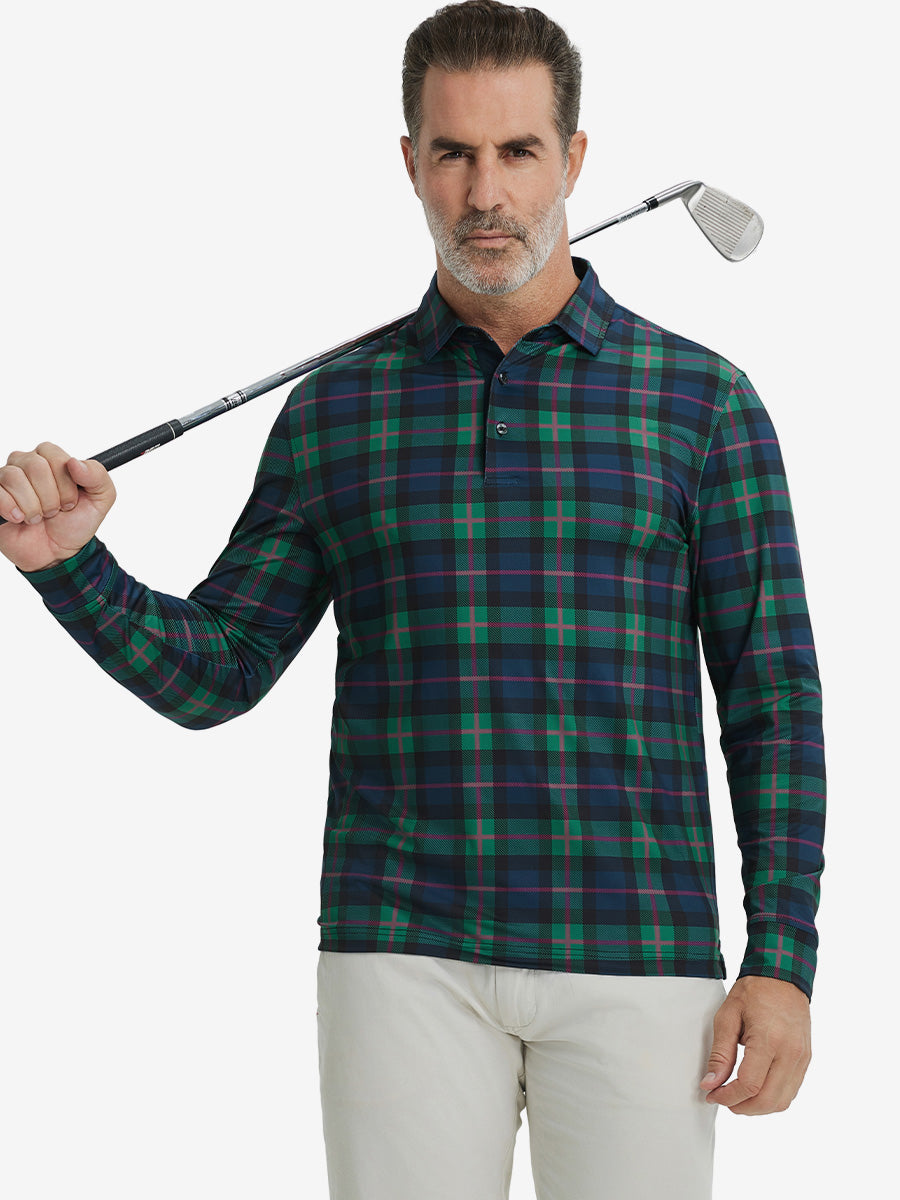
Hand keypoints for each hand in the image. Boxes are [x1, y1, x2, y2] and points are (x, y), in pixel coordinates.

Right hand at [0, 443, 115, 572]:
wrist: (58, 553)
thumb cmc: (76, 523)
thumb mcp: (100, 500)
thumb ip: (98, 476)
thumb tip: (75, 462)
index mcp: (52, 459)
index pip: (53, 454)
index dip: (64, 482)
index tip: (70, 502)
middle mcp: (26, 463)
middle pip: (34, 465)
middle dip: (50, 497)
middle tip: (54, 512)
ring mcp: (7, 479)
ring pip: (13, 477)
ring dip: (32, 506)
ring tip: (38, 518)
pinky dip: (10, 508)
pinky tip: (19, 519)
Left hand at [699, 975, 811, 1114]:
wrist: (782, 977)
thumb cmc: (753, 992)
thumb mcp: (727, 1017)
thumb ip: (720, 1053)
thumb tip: (710, 1083)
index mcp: (769, 1040)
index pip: (749, 1085)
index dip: (728, 1096)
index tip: (712, 1093)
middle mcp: (790, 1053)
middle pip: (767, 1100)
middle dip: (741, 1107)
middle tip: (722, 1098)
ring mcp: (802, 1058)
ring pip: (782, 1101)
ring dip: (758, 1107)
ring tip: (737, 1096)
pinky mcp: (806, 1060)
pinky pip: (791, 1090)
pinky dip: (772, 1098)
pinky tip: (756, 1089)